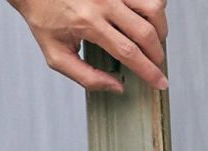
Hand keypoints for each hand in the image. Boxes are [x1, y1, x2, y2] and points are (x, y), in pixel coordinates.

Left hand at [8, 0, 167, 92]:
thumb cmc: (46, 23)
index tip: (160, 83)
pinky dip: (154, 8)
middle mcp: (105, 3)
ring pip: (154, 6)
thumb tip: (116, 86)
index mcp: (88, 25)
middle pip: (145, 31)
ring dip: (160, 28)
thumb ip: (86, 76)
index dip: (147, 70)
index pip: (127, 52)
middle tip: (157, 65)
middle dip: (156, 53)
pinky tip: (146, 21)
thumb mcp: (56, 57)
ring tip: (153, 42)